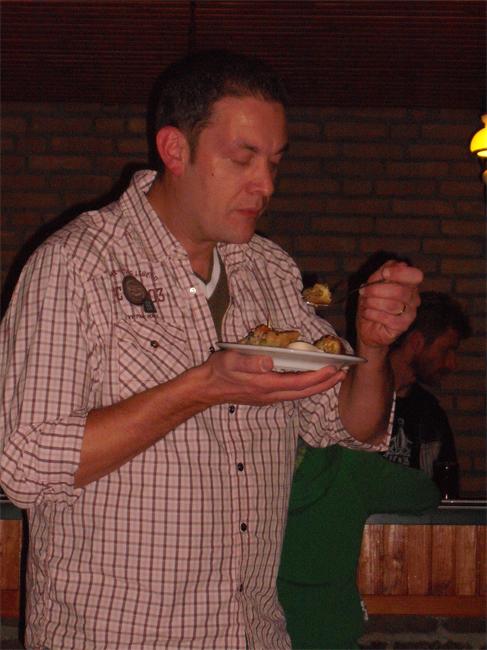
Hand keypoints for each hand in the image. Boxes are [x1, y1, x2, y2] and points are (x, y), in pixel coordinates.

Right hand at [201, 349, 346, 406]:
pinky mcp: (265, 396)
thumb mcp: (232, 360)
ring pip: (299, 395)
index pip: (299, 383)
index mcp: (265, 385)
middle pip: (304, 392)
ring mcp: (268, 397)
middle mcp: (270, 394)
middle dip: (325, 384)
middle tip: (342, 374)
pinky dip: (306, 388)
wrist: (207, 388)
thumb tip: (270, 360)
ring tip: (333, 377)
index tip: (334, 368)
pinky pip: (291, 394)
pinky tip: (310, 381)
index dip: (318, 377)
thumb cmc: (219, 370)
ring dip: (318, 387)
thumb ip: (251, 361)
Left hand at [355, 260, 422, 349]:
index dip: (400, 273)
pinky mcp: (402, 326)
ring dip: (373, 302)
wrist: (367, 328)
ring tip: (365, 303)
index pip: (415, 275)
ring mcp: (410, 314)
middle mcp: (413, 299)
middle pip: (400, 291)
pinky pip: (387, 318)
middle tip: (364, 292)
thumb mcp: (372, 284)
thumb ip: (381, 274)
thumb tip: (392, 267)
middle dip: (377, 290)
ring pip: (392, 305)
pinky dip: (373, 314)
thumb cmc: (372, 304)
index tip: (384, 273)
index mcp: (409, 285)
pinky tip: (367, 313)